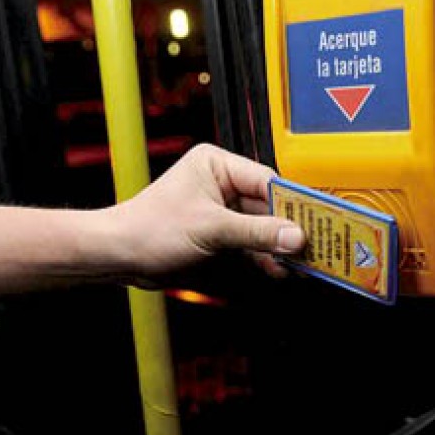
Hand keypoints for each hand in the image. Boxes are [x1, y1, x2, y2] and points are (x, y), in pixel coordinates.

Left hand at [107, 144, 304, 288]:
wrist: (119, 256)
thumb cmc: (149, 229)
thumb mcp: (210, 228)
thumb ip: (256, 232)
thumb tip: (293, 235)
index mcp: (217, 164)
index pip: (267, 180)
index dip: (291, 202)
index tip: (314, 220)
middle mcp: (222, 184)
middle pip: (269, 206)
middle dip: (286, 229)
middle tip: (312, 245)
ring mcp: (222, 211)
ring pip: (263, 228)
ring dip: (277, 247)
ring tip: (299, 262)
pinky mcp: (220, 235)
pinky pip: (251, 245)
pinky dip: (264, 258)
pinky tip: (279, 269)